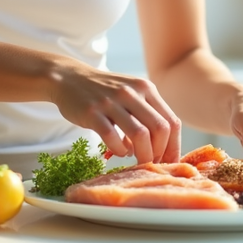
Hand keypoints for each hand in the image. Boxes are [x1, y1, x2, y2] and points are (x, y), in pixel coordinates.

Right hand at [49, 64, 182, 164]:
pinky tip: (117, 151)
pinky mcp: (92, 112)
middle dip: (159, 153)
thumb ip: (147, 114)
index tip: (169, 162)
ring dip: (142, 154)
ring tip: (136, 159)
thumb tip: (161, 149)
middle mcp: (132, 92)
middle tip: (152, 163)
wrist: (69, 78)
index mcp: (146, 88)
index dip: (173, 147)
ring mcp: (112, 101)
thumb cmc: (104, 92)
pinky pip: (112, 137)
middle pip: (160, 129)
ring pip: (140, 134)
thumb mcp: (131, 94)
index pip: (172, 122)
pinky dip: (119, 150)